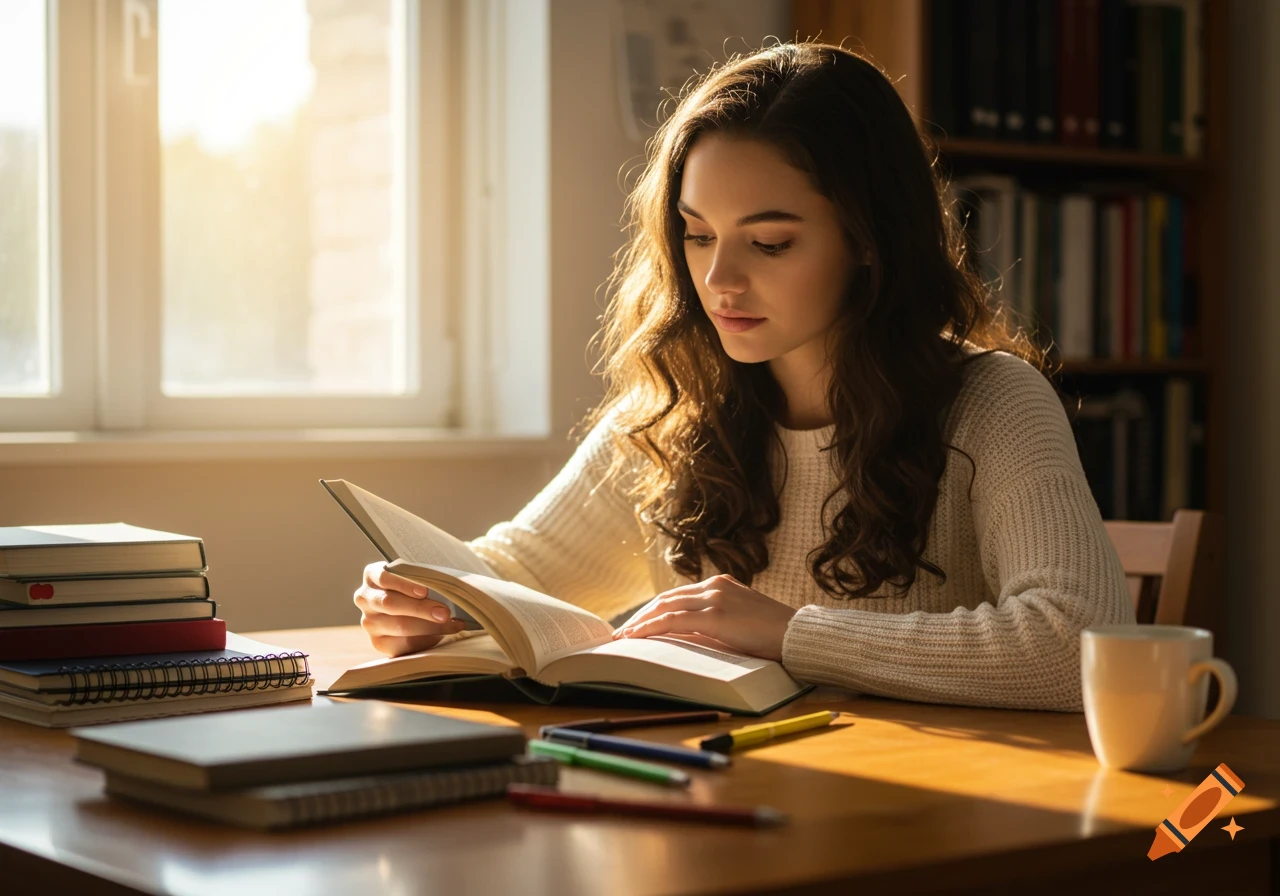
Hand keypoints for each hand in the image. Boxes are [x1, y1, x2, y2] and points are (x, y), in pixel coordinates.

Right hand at [354, 561, 467, 656]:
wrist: (412, 608)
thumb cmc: (418, 588)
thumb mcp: (418, 579)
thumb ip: (425, 580)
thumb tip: (449, 589)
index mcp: (372, 576)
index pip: (383, 577)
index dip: (404, 584)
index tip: (425, 591)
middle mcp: (365, 598)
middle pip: (390, 603)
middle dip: (421, 608)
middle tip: (445, 612)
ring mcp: (369, 622)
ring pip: (399, 625)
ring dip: (429, 626)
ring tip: (450, 623)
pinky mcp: (378, 643)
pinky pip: (402, 644)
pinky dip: (426, 639)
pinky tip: (442, 634)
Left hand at [611, 574, 796, 660]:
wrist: (797, 635)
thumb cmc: (773, 635)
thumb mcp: (741, 621)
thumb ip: (717, 620)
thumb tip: (688, 635)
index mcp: (721, 584)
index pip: (678, 595)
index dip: (654, 610)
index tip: (637, 624)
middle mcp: (714, 586)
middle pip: (666, 598)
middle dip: (641, 616)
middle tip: (622, 633)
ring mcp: (714, 598)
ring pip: (664, 607)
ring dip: (640, 623)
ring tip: (622, 638)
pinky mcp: (715, 615)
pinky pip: (672, 620)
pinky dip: (650, 628)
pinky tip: (635, 638)